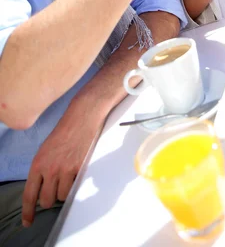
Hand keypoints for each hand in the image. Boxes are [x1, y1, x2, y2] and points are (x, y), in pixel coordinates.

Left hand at [22, 106, 101, 227]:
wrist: (82, 117)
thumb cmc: (65, 131)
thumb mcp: (46, 150)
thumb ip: (42, 168)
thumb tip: (43, 186)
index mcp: (38, 163)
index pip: (29, 194)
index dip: (28, 212)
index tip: (27, 222)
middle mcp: (49, 169)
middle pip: (46, 200)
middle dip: (51, 198)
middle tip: (56, 188)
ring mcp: (65, 170)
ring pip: (62, 196)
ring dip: (65, 190)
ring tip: (68, 176)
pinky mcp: (79, 169)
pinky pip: (75, 188)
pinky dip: (76, 184)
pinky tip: (77, 171)